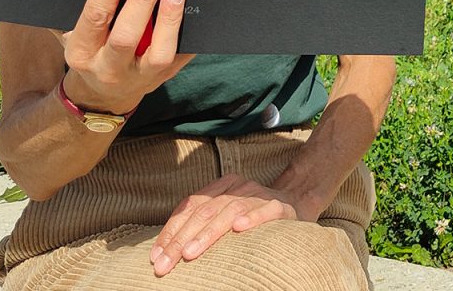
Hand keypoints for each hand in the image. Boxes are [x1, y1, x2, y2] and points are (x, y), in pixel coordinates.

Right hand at [54, 0, 194, 114]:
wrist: (104, 95)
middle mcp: (109, 68)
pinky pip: (181, 57)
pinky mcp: (164, 78)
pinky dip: (188, 33)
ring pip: (159, 53)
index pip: (96, 16)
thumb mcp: (80, 33)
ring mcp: (139, 77)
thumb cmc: (93, 50)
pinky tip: (195, 10)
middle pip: (127, 36)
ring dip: (170, 18)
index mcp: (82, 51)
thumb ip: (94, 7)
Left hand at [149, 175, 316, 275]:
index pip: (189, 207)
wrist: (297, 201)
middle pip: (204, 212)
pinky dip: (252, 218)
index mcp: (221, 187)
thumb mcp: (225, 214)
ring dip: (207, 234)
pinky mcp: (280, 206)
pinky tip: (239, 229)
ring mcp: (259, 195)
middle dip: (180, 240)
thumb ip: (203, 222)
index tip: (155, 256)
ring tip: (190, 253)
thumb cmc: (254, 215)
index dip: (170, 231)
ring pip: (229, 211)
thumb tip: (165, 250)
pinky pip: (265, 210)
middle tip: (165, 264)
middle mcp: (238, 187)